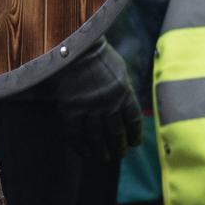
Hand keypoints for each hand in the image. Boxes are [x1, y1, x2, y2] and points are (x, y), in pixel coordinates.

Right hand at [49, 43, 142, 164]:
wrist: (72, 45)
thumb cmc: (96, 53)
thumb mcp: (118, 68)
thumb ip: (123, 86)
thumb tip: (127, 101)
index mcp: (123, 92)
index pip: (133, 120)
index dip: (134, 134)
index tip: (134, 144)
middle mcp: (109, 104)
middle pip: (116, 133)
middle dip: (118, 147)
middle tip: (119, 155)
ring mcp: (89, 108)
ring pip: (97, 138)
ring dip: (101, 151)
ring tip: (103, 158)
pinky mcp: (70, 110)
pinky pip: (75, 135)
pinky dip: (80, 147)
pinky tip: (84, 153)